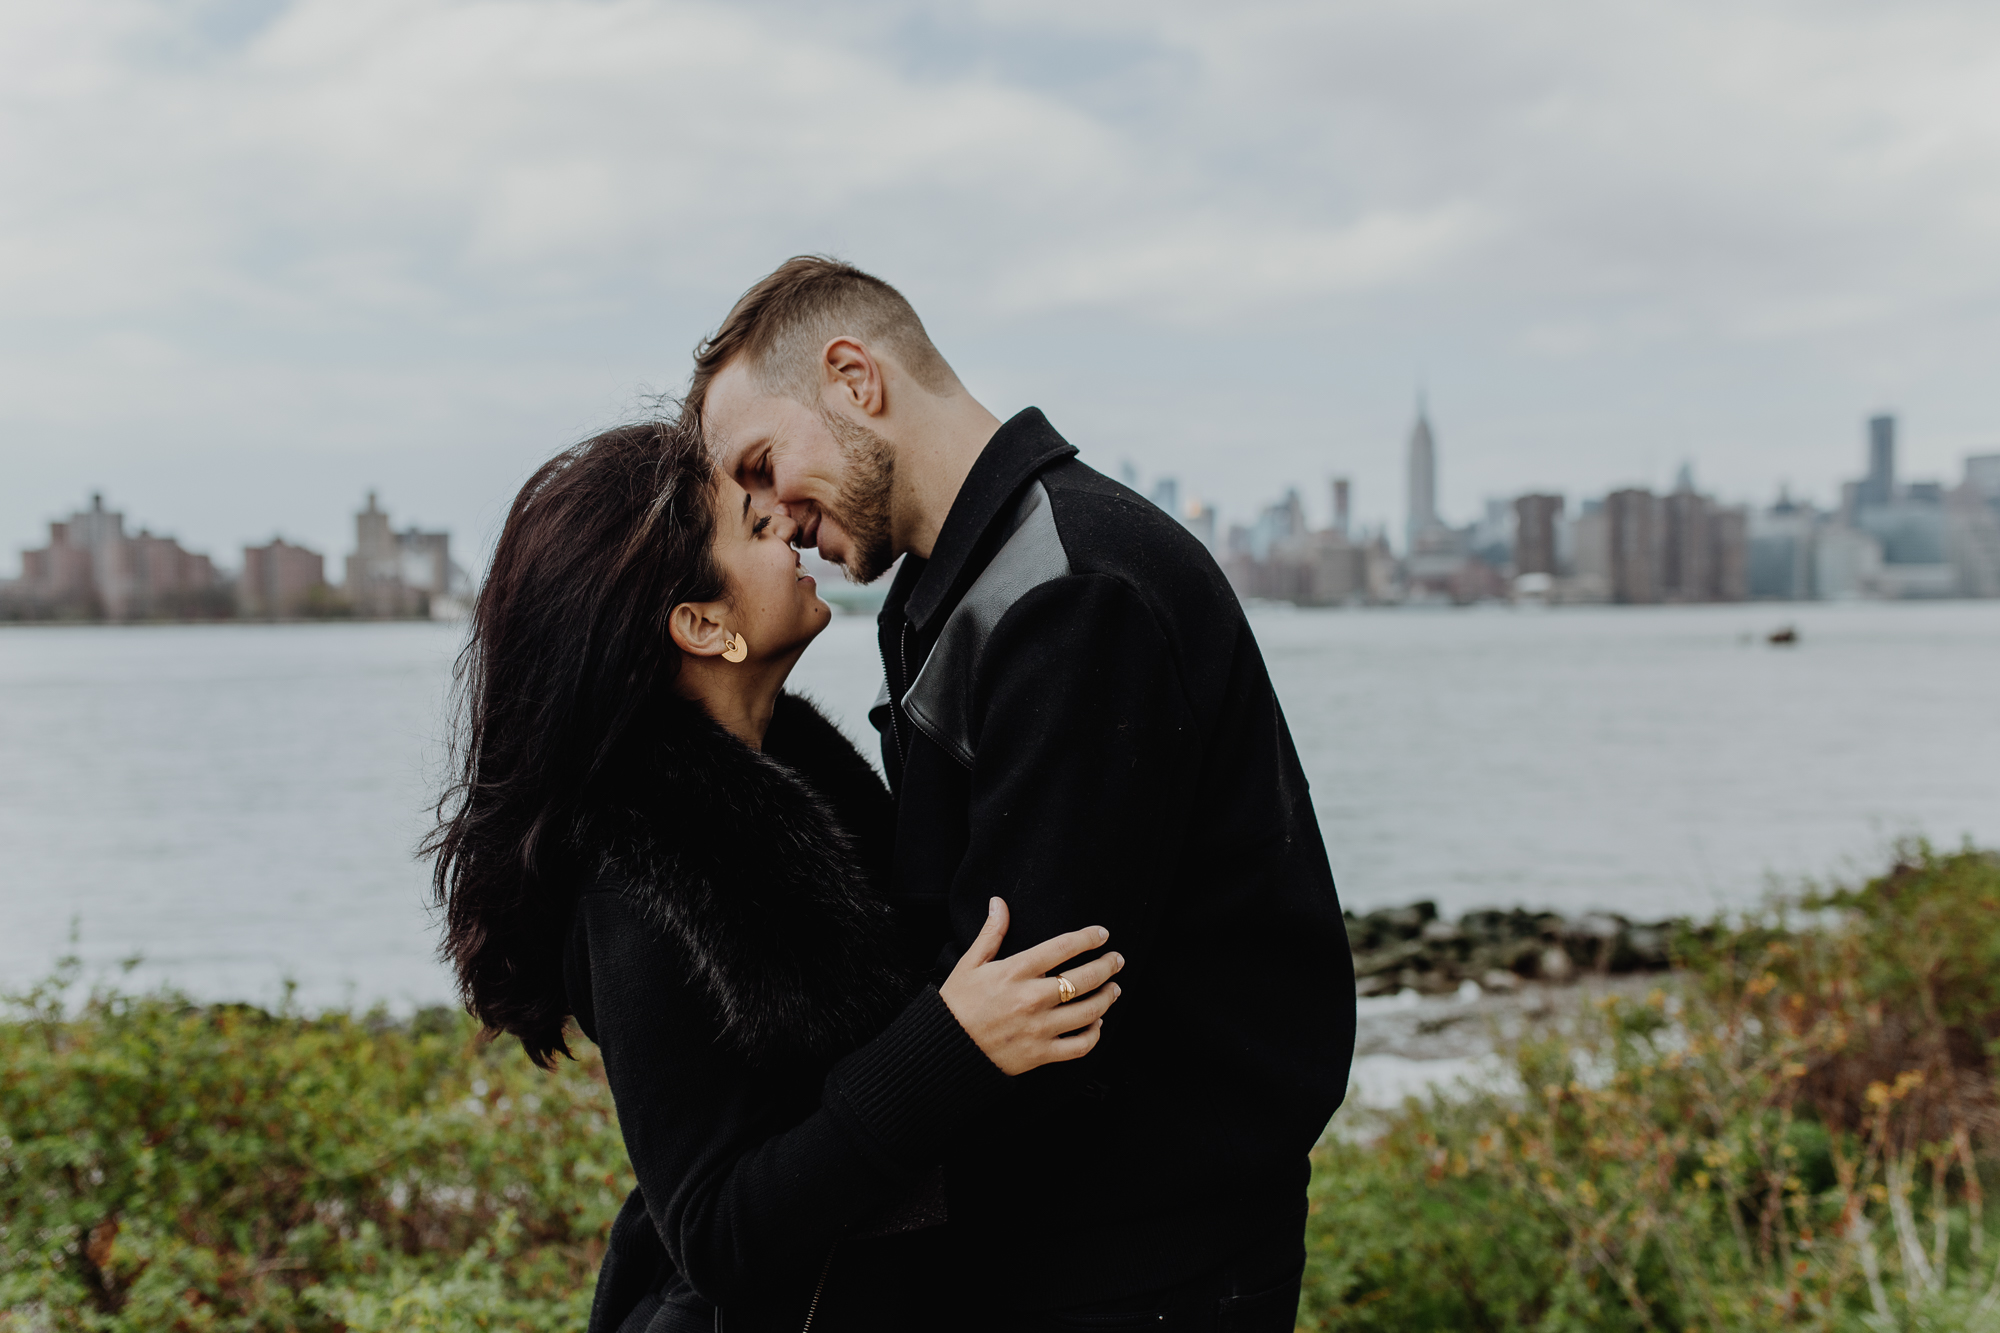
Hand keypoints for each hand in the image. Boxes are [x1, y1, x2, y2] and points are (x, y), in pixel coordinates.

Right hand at [938, 897, 1123, 1075]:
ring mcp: (1038, 1028)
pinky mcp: (1040, 1054)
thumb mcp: (970, 963)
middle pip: (1084, 978)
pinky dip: (1094, 1034)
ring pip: (1088, 1012)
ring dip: (1107, 998)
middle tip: (1117, 960)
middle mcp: (1031, 998)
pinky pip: (1080, 1046)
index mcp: (1015, 971)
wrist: (945, 1049)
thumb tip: (999, 903)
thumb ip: (991, 933)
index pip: (1063, 947)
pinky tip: (1096, 1024)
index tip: (1102, 934)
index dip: (1088, 938)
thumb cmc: (957, 1003)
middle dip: (1107, 966)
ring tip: (1114, 989)